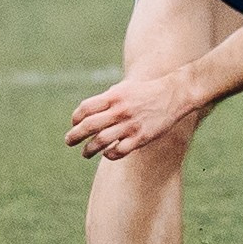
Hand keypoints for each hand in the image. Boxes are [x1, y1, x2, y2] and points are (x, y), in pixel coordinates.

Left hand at [66, 73, 197, 160]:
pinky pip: (118, 151)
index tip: (74, 123)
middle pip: (88, 126)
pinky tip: (107, 154)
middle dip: (74, 136)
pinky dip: (109, 155)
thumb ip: (106, 99)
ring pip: (100, 141)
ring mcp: (130, 125)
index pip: (85, 109)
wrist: (173, 95)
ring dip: (89, 150)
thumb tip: (87, 111)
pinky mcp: (141, 138)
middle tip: (69, 141)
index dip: (75, 118)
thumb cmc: (145, 92)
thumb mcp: (124, 89)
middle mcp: (120, 111)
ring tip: (85, 153)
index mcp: (114, 96)